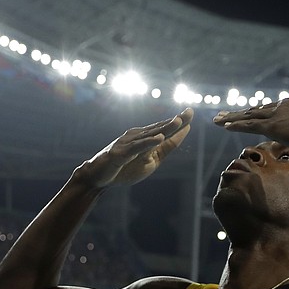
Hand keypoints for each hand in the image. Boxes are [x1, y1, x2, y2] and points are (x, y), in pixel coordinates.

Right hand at [74, 108, 192, 187]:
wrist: (97, 177)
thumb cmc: (124, 168)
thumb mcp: (151, 159)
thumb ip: (166, 148)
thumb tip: (183, 133)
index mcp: (145, 137)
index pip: (164, 129)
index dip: (179, 122)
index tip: (191, 112)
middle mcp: (137, 136)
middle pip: (159, 128)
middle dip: (175, 120)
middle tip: (189, 111)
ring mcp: (128, 143)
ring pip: (150, 135)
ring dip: (164, 128)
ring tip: (178, 121)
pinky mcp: (120, 153)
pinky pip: (136, 147)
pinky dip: (147, 142)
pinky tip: (158, 138)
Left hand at [212, 97, 288, 151]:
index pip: (273, 109)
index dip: (259, 113)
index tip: (249, 114)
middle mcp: (284, 105)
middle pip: (257, 109)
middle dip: (240, 113)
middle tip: (224, 114)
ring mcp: (278, 114)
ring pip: (249, 115)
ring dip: (231, 118)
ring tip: (217, 119)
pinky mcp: (274, 125)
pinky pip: (249, 125)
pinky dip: (235, 125)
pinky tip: (223, 126)